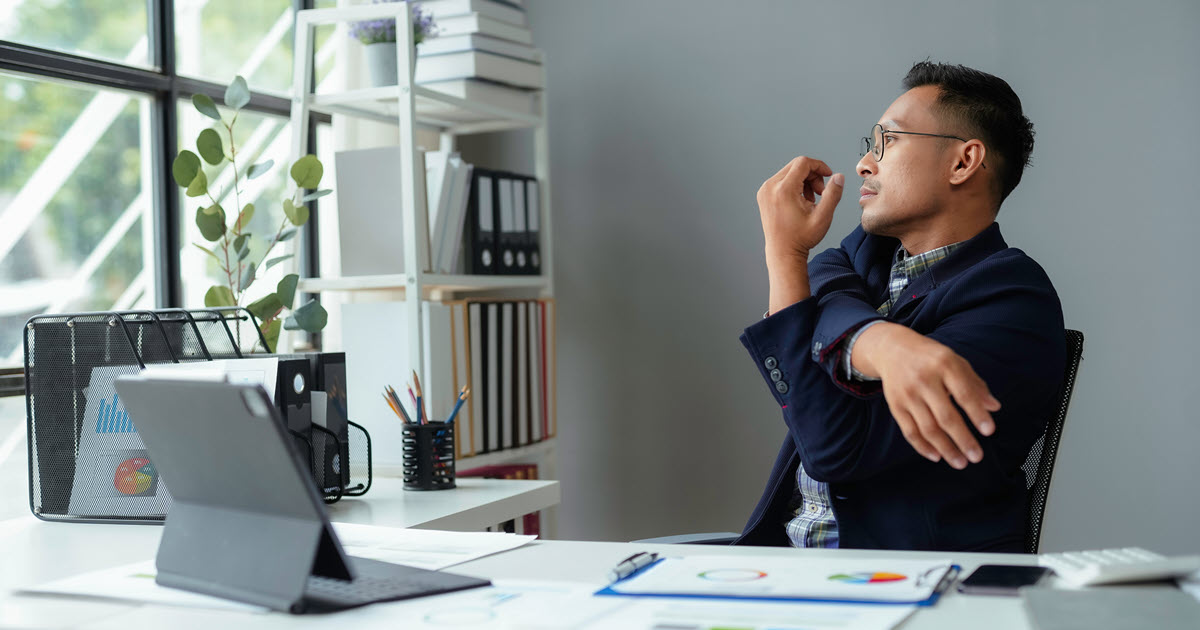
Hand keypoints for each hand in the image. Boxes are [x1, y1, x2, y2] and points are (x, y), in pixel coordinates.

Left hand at [756, 156, 844, 265]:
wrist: (783, 252)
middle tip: (820, 193)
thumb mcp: (823, 217)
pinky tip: (800, 201)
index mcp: (783, 190)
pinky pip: (782, 180)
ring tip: (810, 200)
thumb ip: (833, 194)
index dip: (819, 166)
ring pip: (789, 172)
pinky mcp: (763, 194)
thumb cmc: (801, 238)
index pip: (803, 163)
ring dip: (804, 180)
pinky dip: (794, 185)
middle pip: (796, 165)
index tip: (829, 176)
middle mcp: (770, 187)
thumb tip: (838, 177)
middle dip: (812, 175)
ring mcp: (765, 190)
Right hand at [852, 323, 1001, 468]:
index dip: (976, 413)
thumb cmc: (931, 357)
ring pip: (928, 428)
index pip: (963, 393)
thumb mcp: (956, 362)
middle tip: (977, 457)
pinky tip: (937, 456)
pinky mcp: (895, 405)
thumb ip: (975, 384)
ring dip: (946, 449)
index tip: (989, 431)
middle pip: (945, 416)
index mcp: (944, 365)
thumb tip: (994, 407)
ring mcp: (907, 394)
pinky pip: (909, 431)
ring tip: (960, 462)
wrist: (892, 349)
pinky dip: (923, 447)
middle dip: (963, 440)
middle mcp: (924, 379)